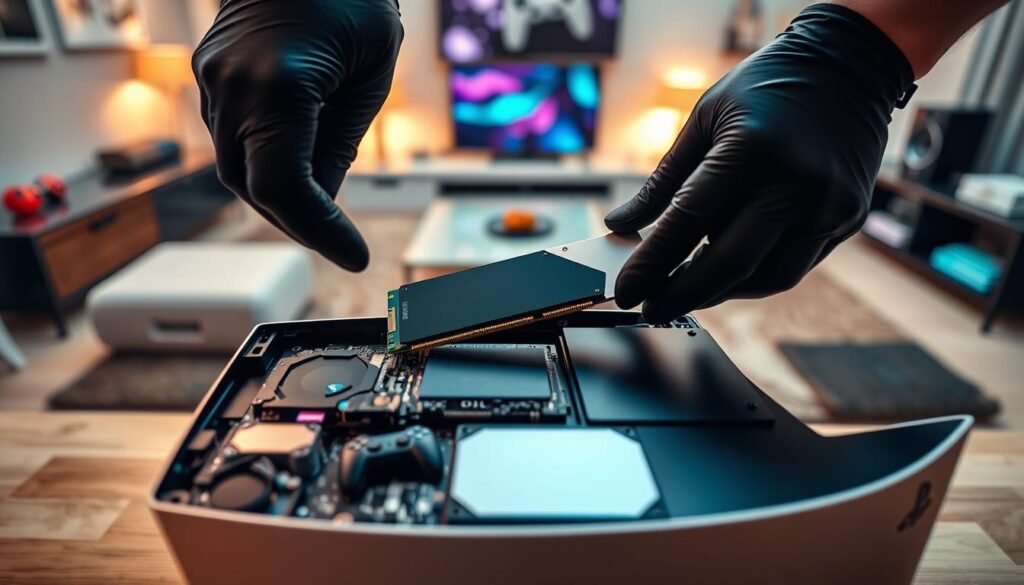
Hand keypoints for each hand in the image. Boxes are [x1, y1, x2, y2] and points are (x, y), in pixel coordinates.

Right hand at [193, 0, 402, 270]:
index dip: (319, 231)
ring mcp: (212, 79)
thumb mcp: (369, 77)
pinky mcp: (209, 75)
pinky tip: (298, 169)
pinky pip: (231, 139)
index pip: (284, 188)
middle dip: (299, 222)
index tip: (354, 254)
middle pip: (253, 186)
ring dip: (279, 197)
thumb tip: (323, 205)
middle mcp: (232, 86)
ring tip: (323, 212)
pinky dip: (263, 164)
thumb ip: (340, 145)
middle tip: (341, 241)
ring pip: (235, 167)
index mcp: (278, 85)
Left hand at [604, 4, 914, 322]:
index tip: (627, 291)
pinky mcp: (848, 218)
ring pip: (766, 278)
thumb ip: (664, 180)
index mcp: (751, 150)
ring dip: (720, 291)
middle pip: (729, 264)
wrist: (850, 66)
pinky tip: (728, 269)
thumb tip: (619, 226)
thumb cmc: (765, 88)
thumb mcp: (704, 118)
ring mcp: (829, 205)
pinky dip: (754, 276)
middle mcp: (796, 183)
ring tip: (688, 286)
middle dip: (683, 295)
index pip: (688, 221)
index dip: (651, 264)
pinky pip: (793, 266)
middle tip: (652, 309)